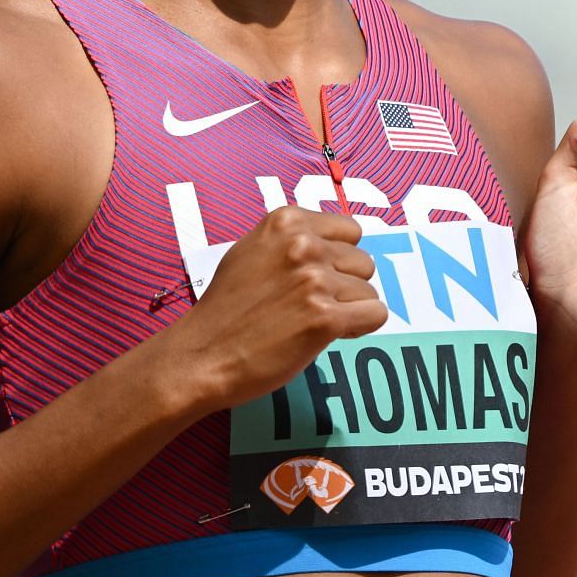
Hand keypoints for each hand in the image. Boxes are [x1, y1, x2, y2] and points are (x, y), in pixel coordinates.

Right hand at [160, 204, 387, 411]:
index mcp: (285, 221)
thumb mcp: (251, 251)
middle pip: (363, 262)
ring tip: (310, 322)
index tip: (317, 276)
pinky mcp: (325, 317)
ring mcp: (315, 280)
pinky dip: (358, 328)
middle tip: (311, 305)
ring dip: (348, 310)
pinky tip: (327, 334)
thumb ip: (290, 242)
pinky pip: (374, 315)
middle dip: (345, 285)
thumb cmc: (224, 309)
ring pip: (368, 292)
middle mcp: (303, 244)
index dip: (338, 257)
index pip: (351, 230)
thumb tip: (334, 246)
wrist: (202, 355)